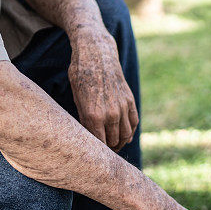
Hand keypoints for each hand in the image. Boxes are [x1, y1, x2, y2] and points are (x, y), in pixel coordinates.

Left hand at [68, 30, 137, 150]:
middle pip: (113, 142)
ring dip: (120, 143)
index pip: (98, 144)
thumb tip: (89, 137)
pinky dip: (130, 132)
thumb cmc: (81, 75)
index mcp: (93, 115)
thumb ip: (84, 119)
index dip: (96, 152)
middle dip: (108, 150)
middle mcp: (110, 114)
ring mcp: (122, 107)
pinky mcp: (129, 100)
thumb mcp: (76, 98)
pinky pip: (134, 122)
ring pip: (125, 135)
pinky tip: (125, 136)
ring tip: (114, 147)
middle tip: (102, 153)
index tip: (92, 155)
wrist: (97, 54)